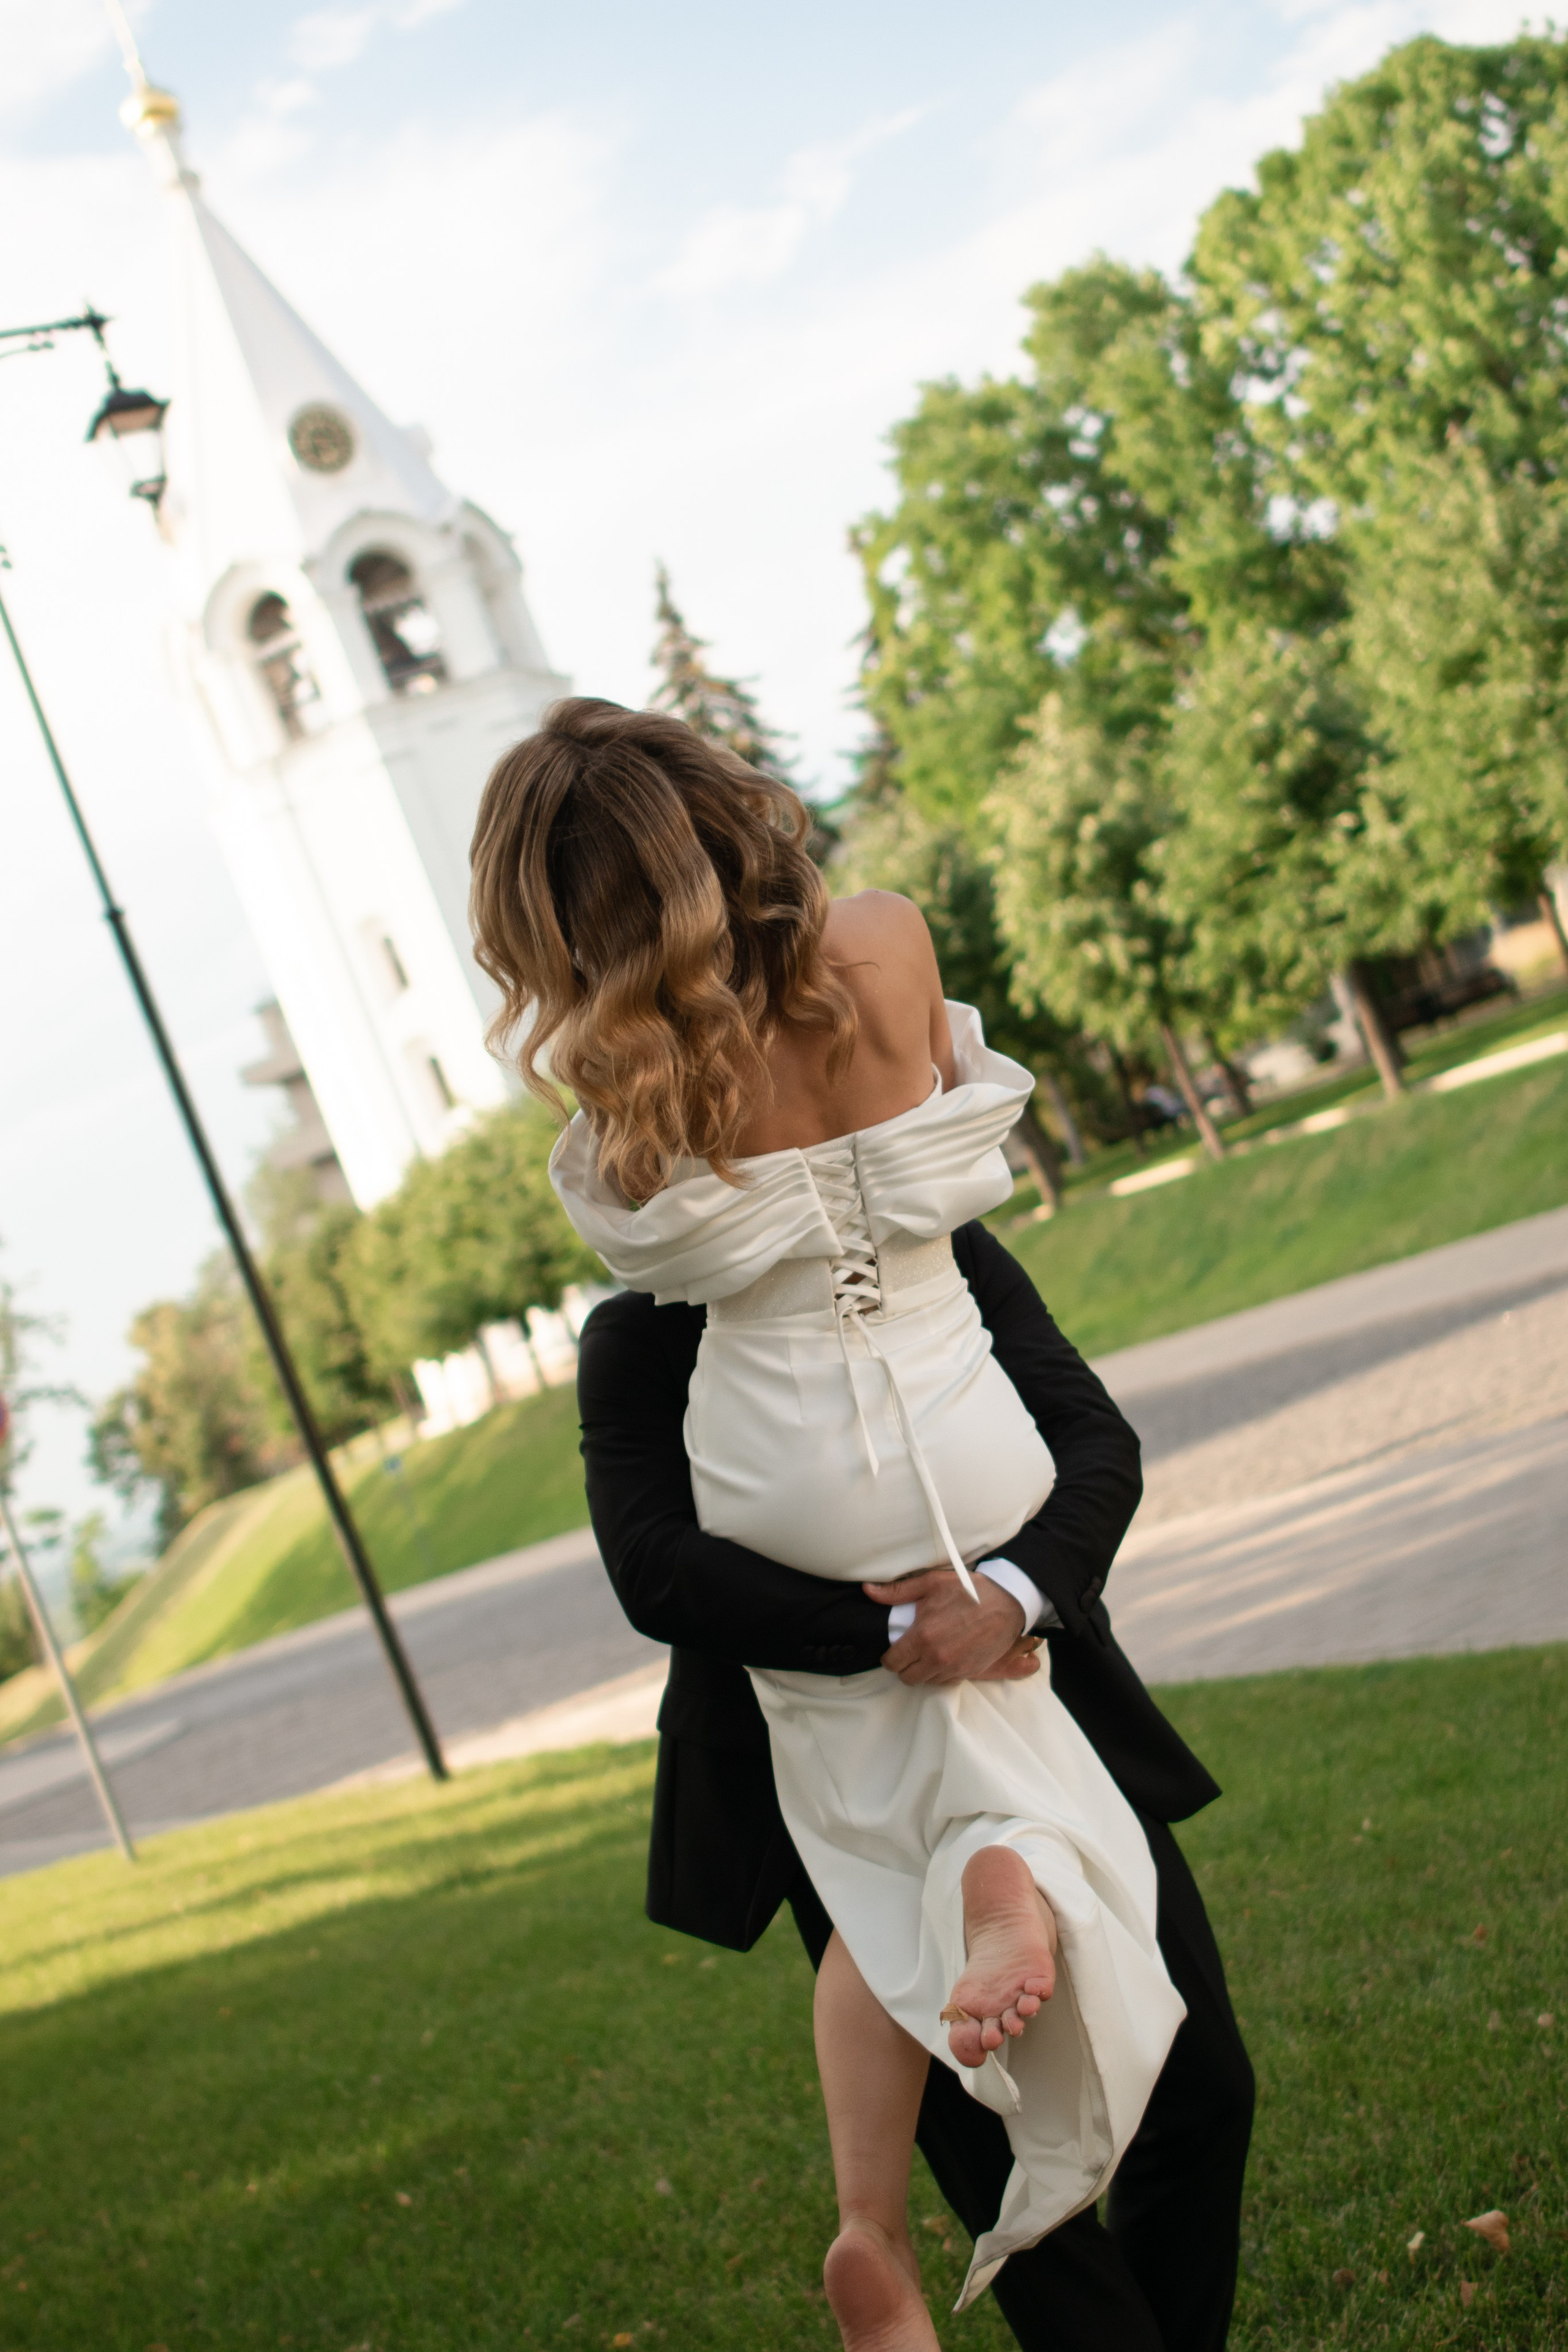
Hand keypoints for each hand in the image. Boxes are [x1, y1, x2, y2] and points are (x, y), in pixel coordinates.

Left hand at [866, 1566, 1034, 1686]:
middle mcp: (937, 1657)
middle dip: (904, 1667)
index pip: (893, 1662)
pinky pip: (947, 1681)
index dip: (889, 1657)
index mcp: (923, 1637)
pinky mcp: (970, 1672)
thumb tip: (868, 1591)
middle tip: (909, 1652)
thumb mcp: (931, 1583)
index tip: (894, 1650)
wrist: (1007, 1602)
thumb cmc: (969, 1590)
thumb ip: (897, 1591)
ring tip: (928, 1653)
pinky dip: (941, 1673)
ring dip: (923, 1671)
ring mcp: (955, 1667)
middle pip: (907, 1678)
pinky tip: (945, 1657)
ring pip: (926, 1682)